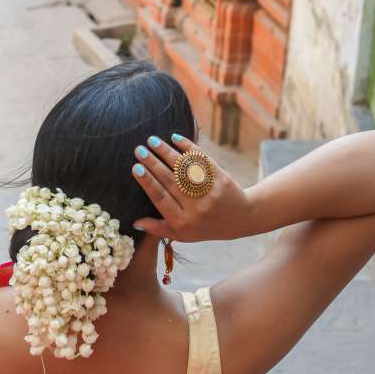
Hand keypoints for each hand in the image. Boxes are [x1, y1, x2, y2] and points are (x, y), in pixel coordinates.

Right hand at [131, 135, 250, 241]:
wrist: (239, 219)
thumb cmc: (205, 227)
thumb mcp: (182, 235)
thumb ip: (159, 229)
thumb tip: (135, 222)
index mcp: (183, 222)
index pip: (161, 198)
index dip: (148, 182)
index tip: (136, 167)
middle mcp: (196, 208)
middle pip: (170, 181)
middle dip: (153, 163)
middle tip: (139, 149)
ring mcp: (210, 192)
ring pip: (184, 168)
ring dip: (167, 152)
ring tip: (152, 140)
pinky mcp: (221, 178)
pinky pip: (202, 160)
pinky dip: (188, 148)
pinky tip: (175, 138)